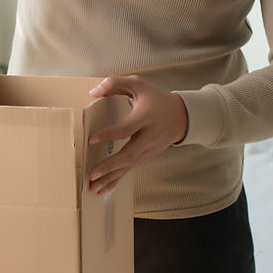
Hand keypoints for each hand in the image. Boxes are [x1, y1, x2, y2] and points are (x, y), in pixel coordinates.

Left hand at [86, 75, 188, 194]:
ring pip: (129, 166)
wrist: (181, 116)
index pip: (127, 129)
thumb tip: (93, 92)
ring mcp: (148, 149)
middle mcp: (148, 136)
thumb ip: (114, 83)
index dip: (109, 135)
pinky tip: (104, 189)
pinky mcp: (146, 156)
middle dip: (110, 166)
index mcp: (145, 117)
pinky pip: (130, 169)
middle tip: (92, 173)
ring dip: (110, 178)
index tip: (91, 139)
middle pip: (129, 154)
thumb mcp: (137, 84)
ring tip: (93, 187)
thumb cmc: (155, 98)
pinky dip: (116, 180)